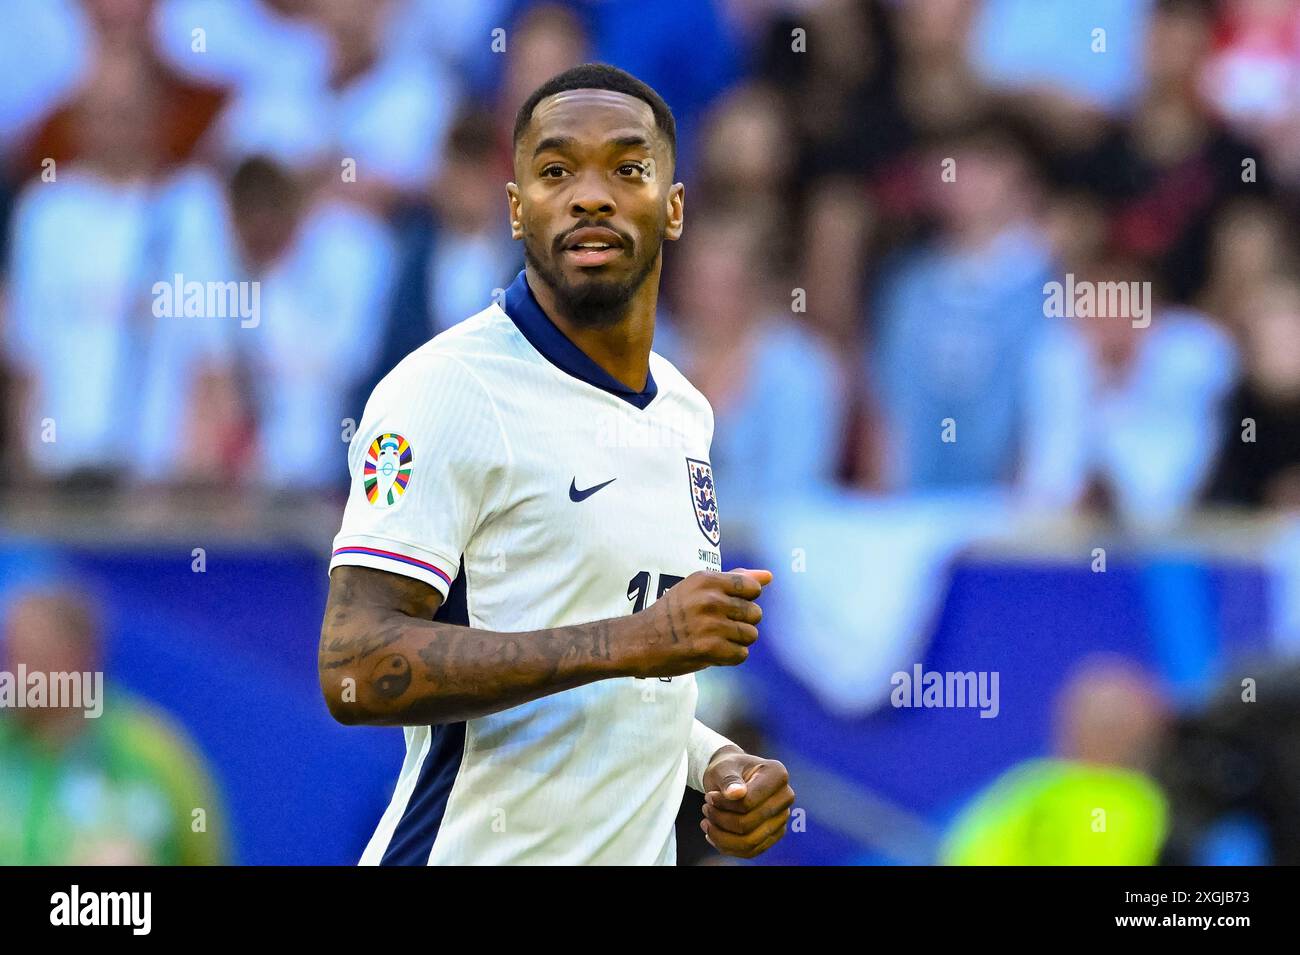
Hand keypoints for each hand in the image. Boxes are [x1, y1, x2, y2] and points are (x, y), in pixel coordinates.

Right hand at [629, 568, 771, 678]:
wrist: (638, 641)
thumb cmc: (671, 613)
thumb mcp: (698, 589)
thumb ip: (735, 580)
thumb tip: (769, 576)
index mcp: (707, 580)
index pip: (752, 588)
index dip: (745, 600)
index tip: (727, 607)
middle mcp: (710, 599)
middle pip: (755, 614)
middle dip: (742, 623)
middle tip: (717, 627)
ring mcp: (710, 624)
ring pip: (751, 635)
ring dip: (736, 641)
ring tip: (714, 639)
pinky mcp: (709, 648)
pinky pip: (741, 654)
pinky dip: (729, 657)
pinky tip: (712, 652)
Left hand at [700, 748, 794, 858]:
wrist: (733, 776)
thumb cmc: (729, 768)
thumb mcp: (723, 768)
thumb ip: (729, 780)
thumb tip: (736, 793)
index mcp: (777, 774)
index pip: (748, 802)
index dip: (724, 804)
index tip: (708, 797)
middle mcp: (785, 797)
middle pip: (748, 824)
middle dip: (720, 819)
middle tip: (705, 808)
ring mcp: (782, 818)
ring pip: (749, 842)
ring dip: (721, 836)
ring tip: (707, 822)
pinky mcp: (774, 834)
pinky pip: (751, 851)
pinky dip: (727, 846)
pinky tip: (713, 834)